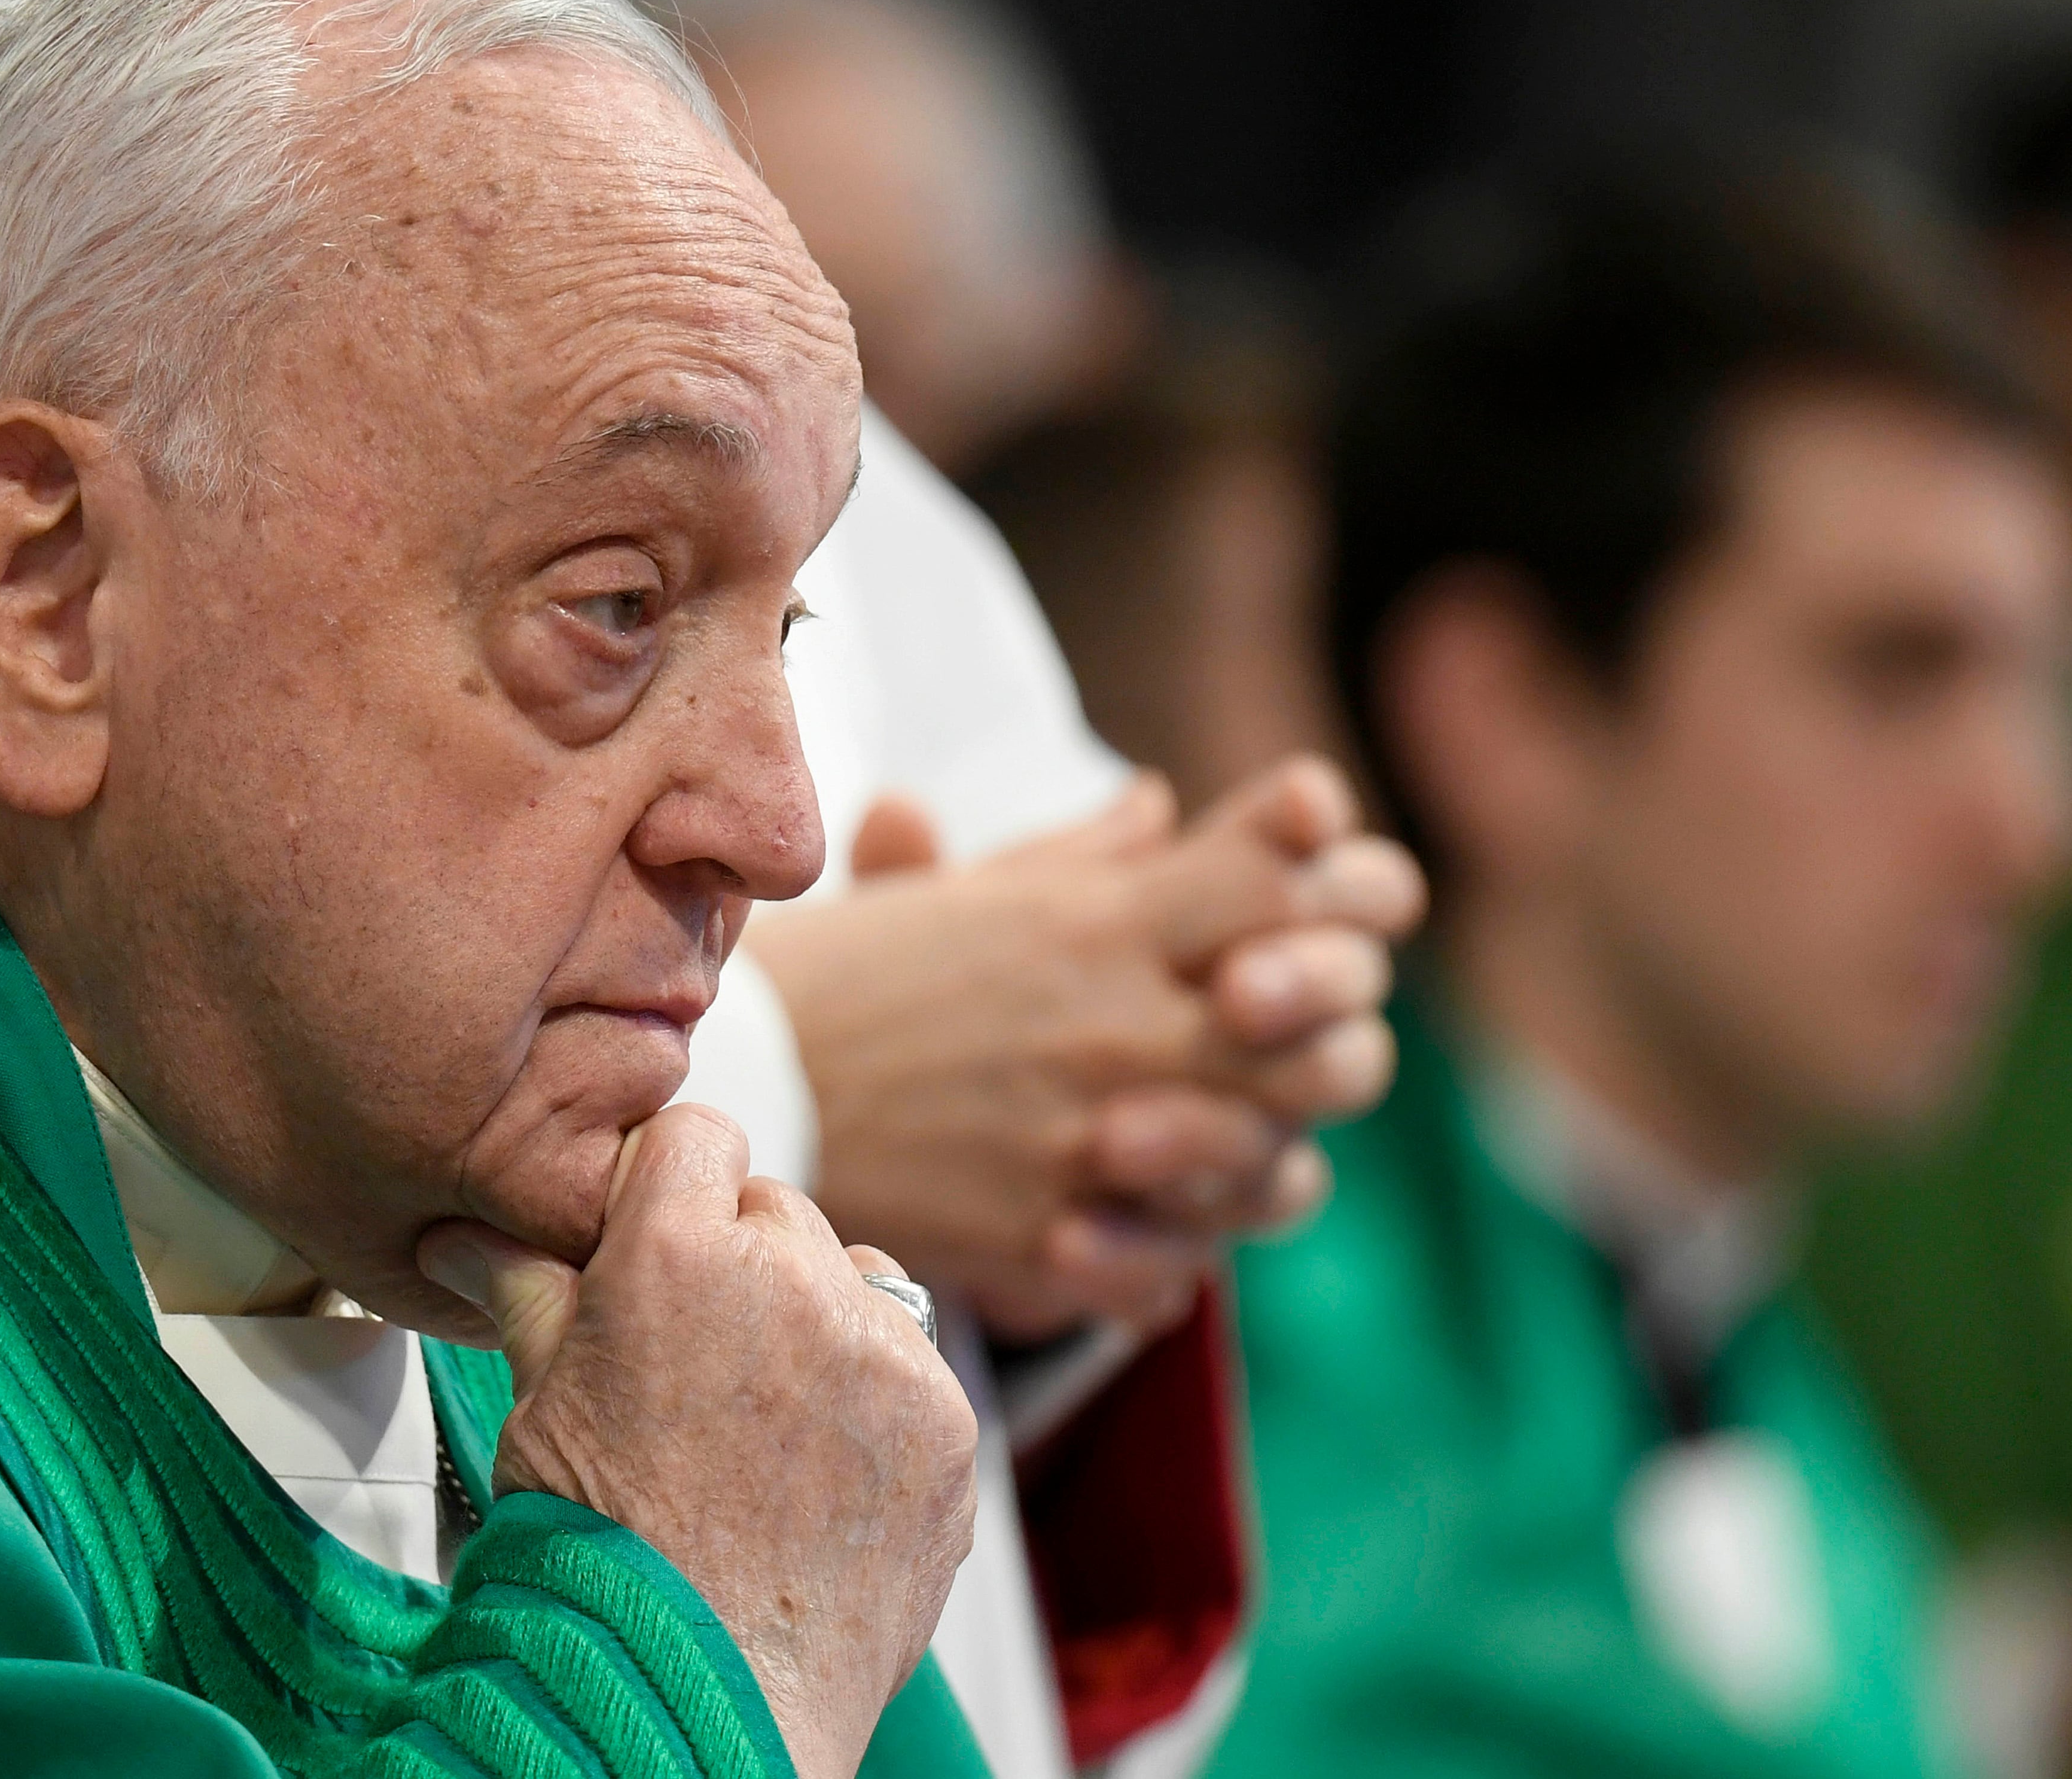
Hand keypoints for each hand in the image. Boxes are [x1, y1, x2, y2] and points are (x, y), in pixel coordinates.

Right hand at [419, 1105, 976, 1778]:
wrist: (698, 1693)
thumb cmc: (604, 1561)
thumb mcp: (541, 1406)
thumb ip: (526, 1293)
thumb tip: (466, 1236)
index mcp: (677, 1253)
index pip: (698, 1135)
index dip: (673, 1185)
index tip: (658, 1238)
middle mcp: (792, 1281)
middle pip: (777, 1212)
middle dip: (742, 1265)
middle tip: (699, 1363)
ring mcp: (883, 1352)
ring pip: (855, 1281)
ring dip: (819, 1324)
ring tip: (764, 1426)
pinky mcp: (946, 1423)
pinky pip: (913, 1366)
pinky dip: (876, 1404)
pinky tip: (819, 1474)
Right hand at [744, 757, 1424, 1341]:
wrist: (738, 1087)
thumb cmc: (848, 975)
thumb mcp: (967, 894)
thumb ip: (1081, 853)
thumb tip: (1162, 804)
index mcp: (1098, 921)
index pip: (1286, 879)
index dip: (1331, 876)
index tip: (1314, 877)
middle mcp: (1119, 1024)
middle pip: (1322, 1020)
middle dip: (1332, 1017)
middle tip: (1282, 1021)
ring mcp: (1095, 1138)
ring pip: (1281, 1155)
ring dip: (1271, 1143)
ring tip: (1234, 1132)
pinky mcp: (1052, 1237)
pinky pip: (1183, 1268)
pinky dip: (1180, 1254)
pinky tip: (1152, 1222)